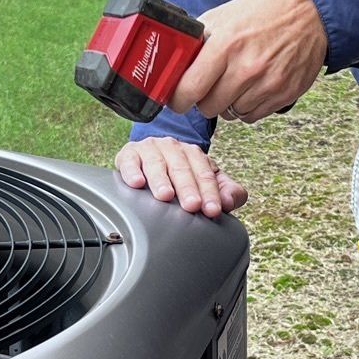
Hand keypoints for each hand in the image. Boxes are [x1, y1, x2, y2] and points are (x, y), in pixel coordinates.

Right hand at [115, 136, 247, 218]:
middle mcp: (173, 148)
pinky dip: (132, 172)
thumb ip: (226, 191)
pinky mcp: (128, 154)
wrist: (147, 162)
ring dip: (161, 180)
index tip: (212, 210)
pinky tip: (137, 183)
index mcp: (194, 155)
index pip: (205, 174)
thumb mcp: (206, 184)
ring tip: (165, 195)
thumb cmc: (179, 178)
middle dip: (187, 188)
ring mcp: (150, 149)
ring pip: (156, 164)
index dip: (210, 192)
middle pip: (182, 168)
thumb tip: (230, 201)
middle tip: (192, 205)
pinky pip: (130, 161)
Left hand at [168, 0, 327, 121]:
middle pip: (207, 107)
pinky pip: (251, 116)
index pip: (189, 89)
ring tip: (235, 82)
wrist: (310, 14)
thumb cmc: (263, 12)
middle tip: (208, 86)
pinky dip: (247, 107)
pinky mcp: (283, 95)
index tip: (176, 98)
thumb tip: (174, 63)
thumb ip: (198, 40)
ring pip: (230, 114)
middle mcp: (246, 68)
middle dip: (203, 100)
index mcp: (226, 44)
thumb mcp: (224, 15)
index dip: (177, 98)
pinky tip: (251, 88)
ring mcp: (267, 84)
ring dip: (227, 103)